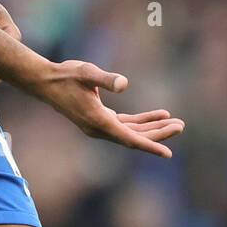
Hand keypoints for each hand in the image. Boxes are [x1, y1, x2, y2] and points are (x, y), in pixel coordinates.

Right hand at [22, 60, 185, 158]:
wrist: (45, 82)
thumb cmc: (66, 76)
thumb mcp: (87, 73)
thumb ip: (106, 79)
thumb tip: (124, 84)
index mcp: (99, 122)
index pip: (129, 139)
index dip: (150, 145)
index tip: (167, 154)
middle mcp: (100, 129)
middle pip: (135, 138)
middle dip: (159, 134)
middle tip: (181, 126)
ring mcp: (100, 126)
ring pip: (132, 132)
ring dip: (153, 128)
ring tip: (176, 122)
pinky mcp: (100, 120)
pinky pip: (126, 125)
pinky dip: (142, 122)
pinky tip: (158, 115)